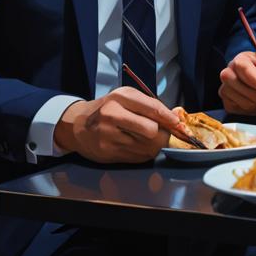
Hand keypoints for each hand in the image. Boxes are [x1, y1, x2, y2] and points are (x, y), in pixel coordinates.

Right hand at [53, 87, 177, 163]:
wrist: (78, 125)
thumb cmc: (107, 108)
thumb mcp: (126, 98)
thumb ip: (150, 105)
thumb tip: (175, 116)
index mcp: (121, 98)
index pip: (153, 109)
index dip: (169, 119)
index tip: (178, 124)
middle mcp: (113, 115)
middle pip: (152, 131)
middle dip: (162, 134)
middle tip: (162, 133)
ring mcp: (109, 135)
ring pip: (146, 146)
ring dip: (154, 145)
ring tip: (147, 139)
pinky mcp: (108, 152)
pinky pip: (137, 157)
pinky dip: (144, 153)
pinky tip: (137, 146)